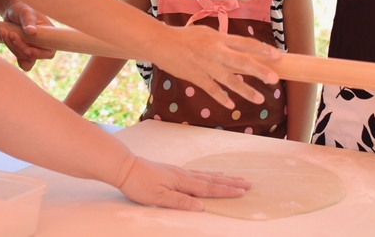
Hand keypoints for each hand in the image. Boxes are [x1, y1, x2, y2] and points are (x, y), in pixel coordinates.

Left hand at [0, 1, 56, 70]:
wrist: (12, 10)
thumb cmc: (22, 9)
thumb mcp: (26, 12)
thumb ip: (29, 21)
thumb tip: (32, 32)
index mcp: (49, 35)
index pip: (49, 52)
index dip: (39, 54)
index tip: (27, 49)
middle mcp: (43, 44)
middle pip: (34, 56)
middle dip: (20, 47)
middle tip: (11, 33)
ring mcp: (32, 48)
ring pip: (24, 59)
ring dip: (13, 47)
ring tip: (5, 31)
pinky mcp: (23, 51)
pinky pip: (18, 58)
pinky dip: (10, 48)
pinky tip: (5, 36)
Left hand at [117, 156, 249, 211]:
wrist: (126, 167)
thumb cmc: (140, 184)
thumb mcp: (158, 197)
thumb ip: (180, 201)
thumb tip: (201, 206)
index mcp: (182, 182)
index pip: (208, 189)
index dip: (226, 191)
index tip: (241, 192)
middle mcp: (184, 175)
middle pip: (212, 180)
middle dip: (231, 183)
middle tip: (248, 183)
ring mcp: (180, 172)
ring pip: (207, 175)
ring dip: (224, 177)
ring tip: (237, 178)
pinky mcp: (175, 171)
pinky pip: (199, 172)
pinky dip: (210, 173)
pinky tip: (214, 173)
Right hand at [152, 24, 280, 109]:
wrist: (161, 43)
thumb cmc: (185, 37)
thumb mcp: (207, 33)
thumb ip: (223, 41)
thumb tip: (239, 48)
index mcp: (220, 38)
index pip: (246, 43)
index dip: (262, 50)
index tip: (278, 56)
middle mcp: (216, 51)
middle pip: (242, 62)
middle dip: (259, 71)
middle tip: (274, 79)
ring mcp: (206, 65)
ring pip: (229, 80)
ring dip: (245, 90)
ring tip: (259, 99)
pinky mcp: (196, 77)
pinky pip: (212, 89)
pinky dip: (221, 97)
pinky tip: (231, 105)